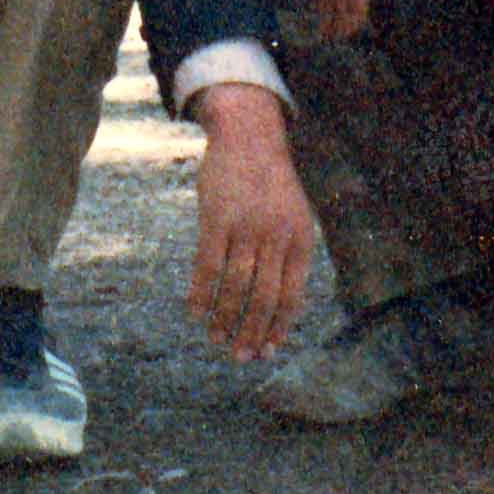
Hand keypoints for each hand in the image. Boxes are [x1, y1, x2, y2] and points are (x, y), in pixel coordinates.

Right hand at [188, 84, 315, 359]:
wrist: (248, 136)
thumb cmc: (270, 183)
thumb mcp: (294, 216)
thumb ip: (289, 255)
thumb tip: (282, 307)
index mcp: (299, 240)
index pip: (291, 297)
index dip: (279, 328)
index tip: (267, 351)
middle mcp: (275, 237)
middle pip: (263, 299)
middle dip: (251, 334)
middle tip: (240, 357)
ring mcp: (245, 228)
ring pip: (235, 288)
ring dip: (223, 319)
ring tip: (215, 339)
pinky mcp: (216, 219)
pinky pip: (207, 266)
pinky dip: (200, 293)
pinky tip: (194, 311)